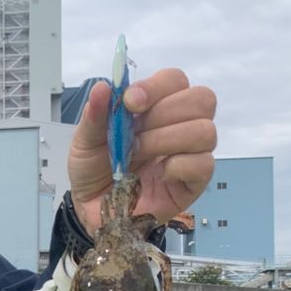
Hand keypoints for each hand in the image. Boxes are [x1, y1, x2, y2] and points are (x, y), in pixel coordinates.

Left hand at [68, 68, 216, 234]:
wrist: (92, 209)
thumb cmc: (94, 171)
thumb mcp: (85, 142)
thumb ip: (95, 115)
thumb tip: (104, 86)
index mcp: (156, 107)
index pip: (176, 80)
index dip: (157, 87)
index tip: (130, 104)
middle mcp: (179, 126)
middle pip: (202, 99)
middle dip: (163, 114)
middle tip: (133, 136)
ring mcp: (190, 154)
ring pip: (205, 131)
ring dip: (166, 140)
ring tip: (138, 155)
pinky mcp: (193, 183)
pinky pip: (204, 165)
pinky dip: (178, 166)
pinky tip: (157, 174)